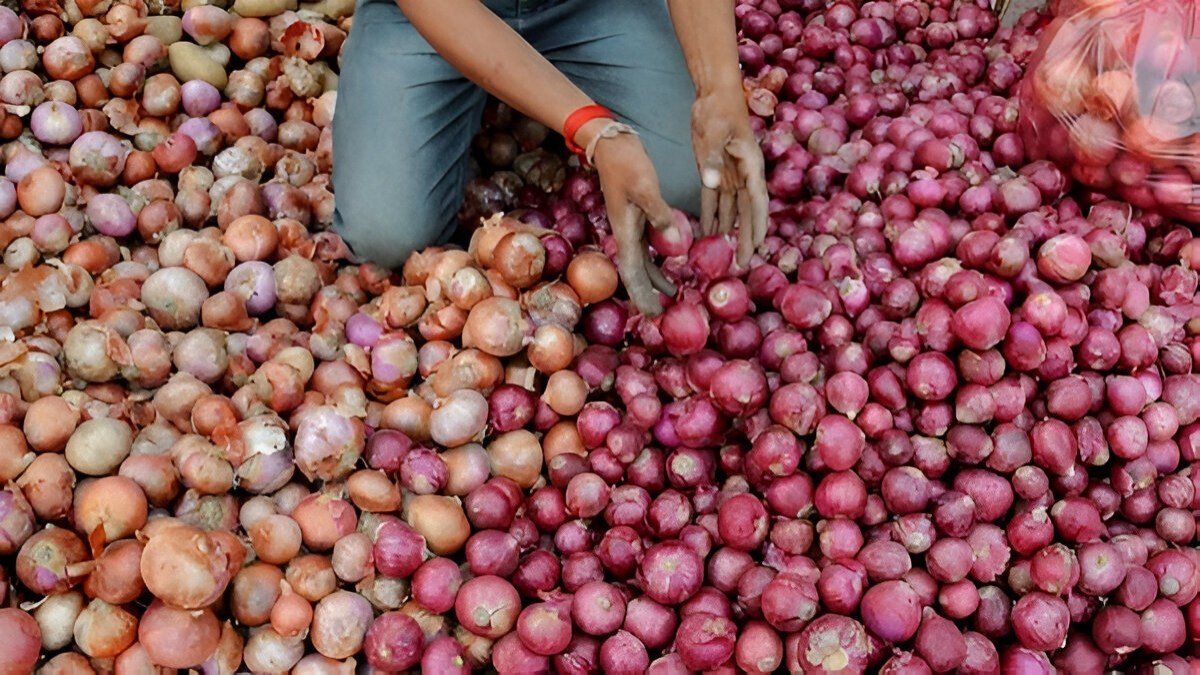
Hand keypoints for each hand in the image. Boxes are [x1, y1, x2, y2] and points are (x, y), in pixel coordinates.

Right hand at [588, 130, 677, 315]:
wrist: (612, 143)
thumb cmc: (627, 163)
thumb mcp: (644, 186)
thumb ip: (659, 214)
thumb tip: (676, 245)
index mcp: (626, 231)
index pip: (633, 273)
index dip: (642, 296)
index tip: (652, 315)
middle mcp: (626, 234)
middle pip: (636, 273)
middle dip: (648, 294)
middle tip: (664, 314)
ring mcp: (631, 226)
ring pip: (643, 261)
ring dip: (656, 278)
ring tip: (674, 294)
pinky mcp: (637, 217)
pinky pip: (648, 246)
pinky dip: (659, 259)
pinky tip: (672, 261)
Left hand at [691, 88, 768, 266]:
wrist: (714, 91)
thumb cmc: (719, 109)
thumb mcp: (714, 133)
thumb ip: (713, 159)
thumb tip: (712, 183)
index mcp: (751, 165)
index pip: (756, 203)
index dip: (756, 227)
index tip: (755, 248)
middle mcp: (744, 174)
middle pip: (746, 211)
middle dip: (745, 237)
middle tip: (742, 263)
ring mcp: (731, 173)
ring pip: (731, 208)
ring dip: (728, 229)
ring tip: (724, 255)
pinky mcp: (716, 170)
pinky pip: (714, 198)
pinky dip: (711, 215)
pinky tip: (707, 232)